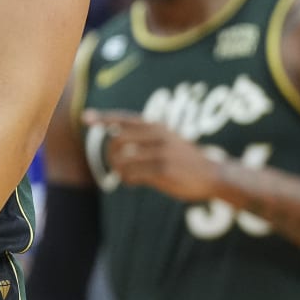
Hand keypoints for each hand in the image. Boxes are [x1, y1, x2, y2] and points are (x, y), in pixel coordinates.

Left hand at [84, 110, 220, 203]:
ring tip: (124, 176)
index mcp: (157, 126)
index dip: (103, 117)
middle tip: (115, 165)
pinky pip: (134, 175)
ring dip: (118, 170)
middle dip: (110, 154)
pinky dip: (127, 180)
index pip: (124, 118)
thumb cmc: (184, 160)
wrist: (213, 175)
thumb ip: (144, 138)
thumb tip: (113, 143)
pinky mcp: (164, 170)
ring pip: (123, 159)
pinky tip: (132, 182)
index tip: (85, 118)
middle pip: (117, 139)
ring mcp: (161, 152)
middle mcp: (158, 135)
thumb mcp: (166, 140)